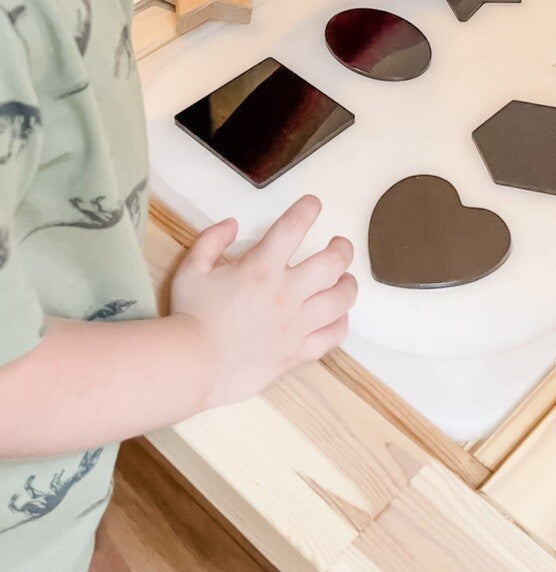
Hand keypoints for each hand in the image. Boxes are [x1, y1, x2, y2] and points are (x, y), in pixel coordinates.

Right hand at [169, 196, 355, 408]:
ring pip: (340, 300)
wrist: (192, 367)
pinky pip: (331, 337)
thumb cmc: (190, 317)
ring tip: (345, 279)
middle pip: (332, 263)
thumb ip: (211, 240)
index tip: (313, 204)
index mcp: (261, 268)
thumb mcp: (191, 269)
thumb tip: (232, 224)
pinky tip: (338, 317)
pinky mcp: (296, 353)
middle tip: (340, 245)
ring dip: (348, 285)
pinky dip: (340, 324)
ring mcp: (295, 325)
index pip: (294, 227)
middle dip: (342, 249)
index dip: (308, 209)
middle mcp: (285, 293)